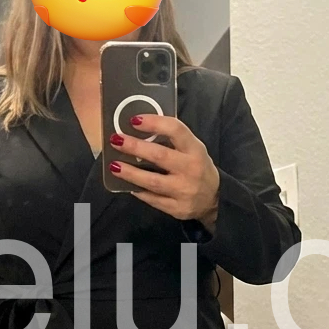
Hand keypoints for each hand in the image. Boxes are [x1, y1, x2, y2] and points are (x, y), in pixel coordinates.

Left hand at [109, 115, 219, 229]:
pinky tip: (127, 184)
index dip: (155, 123)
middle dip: (135, 147)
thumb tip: (139, 129)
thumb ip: (172, 140)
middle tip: (116, 140)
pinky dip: (138, 191)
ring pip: (153, 181)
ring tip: (114, 166)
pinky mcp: (177, 208)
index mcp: (195, 150)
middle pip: (160, 156)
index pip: (176, 130)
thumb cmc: (198, 167)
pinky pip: (153, 199)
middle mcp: (191, 169)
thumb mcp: (193, 149)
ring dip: (131, 173)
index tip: (134, 120)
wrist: (214, 199)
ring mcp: (184, 191)